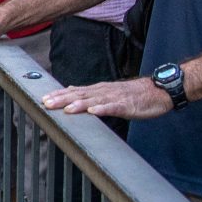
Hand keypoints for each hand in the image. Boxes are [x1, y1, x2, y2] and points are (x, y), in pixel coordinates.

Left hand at [40, 77, 172, 120]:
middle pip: (80, 95)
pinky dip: (103, 109)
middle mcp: (104, 91)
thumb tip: (71, 90)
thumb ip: (89, 92)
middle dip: (62, 100)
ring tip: (66, 110)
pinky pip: (114, 108)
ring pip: (94, 101)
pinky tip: (94, 112)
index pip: (74, 92)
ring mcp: (115, 98)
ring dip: (79, 105)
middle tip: (46, 104)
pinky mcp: (128, 105)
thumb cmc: (134, 94)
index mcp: (99, 90)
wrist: (158, 91)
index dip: (58, 95)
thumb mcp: (108, 92)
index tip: (43, 99)